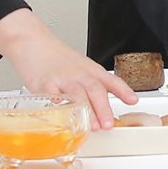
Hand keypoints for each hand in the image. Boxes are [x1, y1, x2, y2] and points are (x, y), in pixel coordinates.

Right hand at [0, 9, 135, 129]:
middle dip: (103, 109)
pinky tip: (62, 117)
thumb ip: (90, 86)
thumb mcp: (81, 68)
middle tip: (108, 124)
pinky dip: (58, 106)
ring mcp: (62, 79)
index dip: (124, 90)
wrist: (34, 42)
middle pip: (96, 90)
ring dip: (86, 112)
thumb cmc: (56, 58)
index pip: (111, 80)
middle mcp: (79, 74)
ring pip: (77, 95)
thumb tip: (100, 107)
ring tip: (92, 127)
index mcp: (91, 71)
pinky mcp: (43, 84)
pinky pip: (52, 97)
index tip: (133, 101)